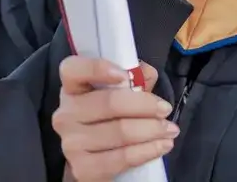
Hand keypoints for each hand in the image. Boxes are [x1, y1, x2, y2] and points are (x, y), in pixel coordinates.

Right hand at [53, 56, 177, 180]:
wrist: (94, 158)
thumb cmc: (108, 119)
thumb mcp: (119, 93)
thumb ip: (133, 78)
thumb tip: (147, 72)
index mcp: (71, 88)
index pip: (73, 70)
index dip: (98, 69)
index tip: (125, 75)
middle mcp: (66, 114)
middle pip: (109, 103)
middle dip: (145, 106)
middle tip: (165, 109)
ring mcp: (71, 143)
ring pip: (120, 132)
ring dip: (152, 130)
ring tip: (169, 129)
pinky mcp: (83, 168)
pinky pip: (122, 158)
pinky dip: (147, 151)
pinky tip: (161, 146)